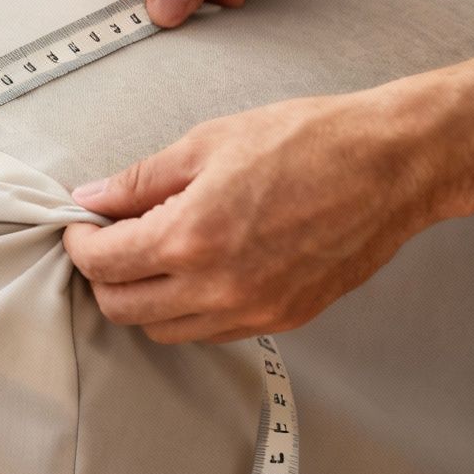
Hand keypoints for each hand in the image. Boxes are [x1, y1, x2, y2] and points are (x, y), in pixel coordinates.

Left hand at [62, 85, 461, 343]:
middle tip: (108, 242)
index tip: (82, 225)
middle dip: (103, 277)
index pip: (104, 264)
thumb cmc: (309, 142)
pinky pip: (213, 331)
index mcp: (191, 237)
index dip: (81, 243)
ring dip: (145, 298)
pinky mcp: (285, 319)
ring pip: (166, 330)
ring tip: (153, 254)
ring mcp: (254, 311)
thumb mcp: (209, 143)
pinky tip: (199, 270)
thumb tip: (94, 196)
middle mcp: (218, 287)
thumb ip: (142, 179)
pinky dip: (190, 309)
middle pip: (124, 310)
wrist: (392, 165)